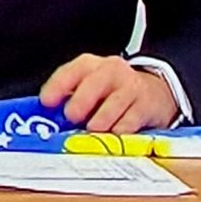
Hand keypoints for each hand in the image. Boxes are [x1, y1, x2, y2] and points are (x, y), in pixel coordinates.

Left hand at [40, 54, 178, 133]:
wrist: (153, 93)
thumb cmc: (110, 93)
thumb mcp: (88, 88)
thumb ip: (69, 99)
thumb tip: (47, 119)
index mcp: (89, 65)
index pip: (71, 71)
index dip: (57, 86)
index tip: (46, 102)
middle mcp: (111, 71)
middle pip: (94, 83)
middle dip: (80, 102)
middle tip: (71, 118)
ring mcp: (131, 87)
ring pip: (114, 103)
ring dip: (100, 120)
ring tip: (92, 130)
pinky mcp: (146, 105)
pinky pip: (131, 120)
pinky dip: (120, 130)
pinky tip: (113, 136)